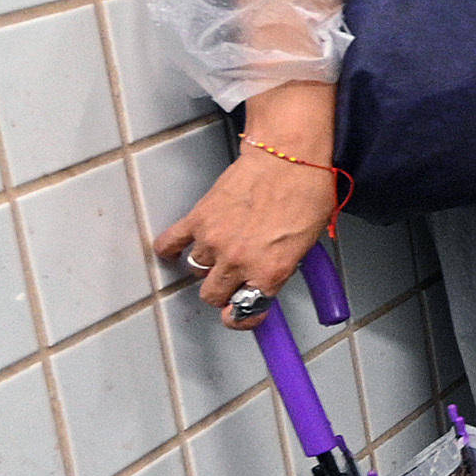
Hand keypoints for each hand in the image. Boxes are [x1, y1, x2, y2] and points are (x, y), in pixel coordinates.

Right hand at [154, 153, 339, 329]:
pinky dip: (168, 250)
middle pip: (213, 296)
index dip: (243, 318)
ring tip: (219, 251)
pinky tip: (172, 251)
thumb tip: (268, 279)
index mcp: (270, 272)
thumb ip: (283, 266)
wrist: (287, 157)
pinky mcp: (198, 219)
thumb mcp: (307, 242)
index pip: (245, 312)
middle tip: (231, 280)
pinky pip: (170, 244)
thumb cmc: (305, 192)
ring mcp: (214, 241)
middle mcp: (239, 262)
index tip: (242, 315)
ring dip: (206, 265)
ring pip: (195, 271)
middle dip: (222, 292)